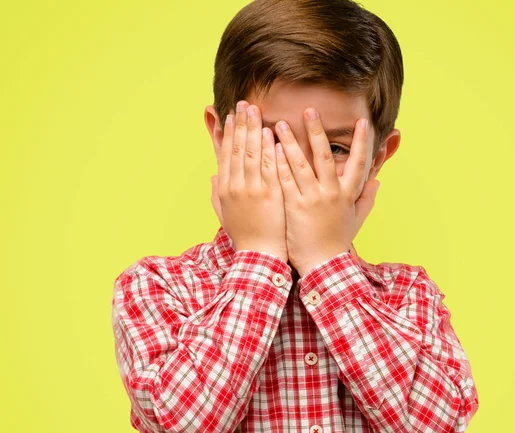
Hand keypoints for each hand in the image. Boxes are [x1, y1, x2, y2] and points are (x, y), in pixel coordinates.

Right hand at [213, 101, 287, 261]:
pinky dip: (268, 149)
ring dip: (253, 130)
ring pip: (251, 153)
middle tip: (244, 104)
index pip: (225, 155)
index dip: (228, 133)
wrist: (259, 256)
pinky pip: (269, 167)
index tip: (231, 116)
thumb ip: (216, 194)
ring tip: (255, 110)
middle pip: (237, 149)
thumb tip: (214, 176)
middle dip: (241, 124)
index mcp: (224, 189)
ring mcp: (252, 190)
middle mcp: (235, 186)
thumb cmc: (244, 236)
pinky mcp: (270, 195)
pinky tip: (270, 132)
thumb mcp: (224, 215)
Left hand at [274, 108, 379, 275]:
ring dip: (291, 143)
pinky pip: (285, 181)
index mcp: (347, 194)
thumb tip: (377, 182)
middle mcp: (331, 193)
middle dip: (318, 131)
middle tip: (310, 110)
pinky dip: (278, 164)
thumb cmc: (337, 243)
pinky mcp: (294, 207)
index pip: (358, 163)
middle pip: (325, 157)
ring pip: (301, 165)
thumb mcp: (356, 220)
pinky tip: (269, 149)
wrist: (323, 266)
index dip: (361, 142)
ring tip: (281, 124)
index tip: (362, 122)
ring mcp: (312, 199)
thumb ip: (366, 199)